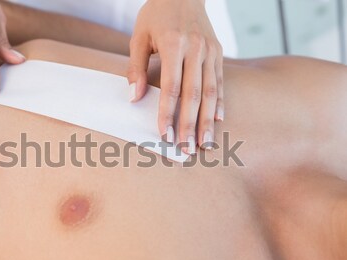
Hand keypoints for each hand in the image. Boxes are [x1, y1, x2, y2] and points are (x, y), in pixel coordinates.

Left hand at [128, 0, 223, 152]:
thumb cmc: (156, 14)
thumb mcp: (139, 36)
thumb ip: (135, 67)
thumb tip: (134, 98)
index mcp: (174, 44)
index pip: (171, 87)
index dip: (167, 114)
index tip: (164, 135)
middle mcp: (196, 49)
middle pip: (194, 95)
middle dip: (189, 125)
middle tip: (186, 149)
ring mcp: (211, 51)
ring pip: (211, 92)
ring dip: (208, 121)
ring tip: (205, 144)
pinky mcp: (219, 53)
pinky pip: (220, 82)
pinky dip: (220, 103)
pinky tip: (219, 121)